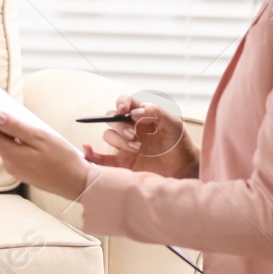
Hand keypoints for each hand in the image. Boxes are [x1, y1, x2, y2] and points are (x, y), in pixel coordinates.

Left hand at [0, 92, 88, 200]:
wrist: (77, 184)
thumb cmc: (63, 160)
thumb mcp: (41, 138)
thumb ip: (17, 127)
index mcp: (11, 154)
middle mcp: (9, 163)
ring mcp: (15, 168)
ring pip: (3, 142)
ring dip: (1, 127)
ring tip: (1, 108)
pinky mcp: (22, 169)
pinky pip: (11, 149)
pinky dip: (11, 136)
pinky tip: (17, 127)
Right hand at [82, 94, 197, 178]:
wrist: (184, 170)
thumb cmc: (180, 145)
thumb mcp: (174, 125)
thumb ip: (158, 113)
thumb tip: (137, 111)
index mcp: (140, 116)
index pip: (124, 104)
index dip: (121, 103)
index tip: (124, 109)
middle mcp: (129, 128)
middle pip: (112, 118)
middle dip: (120, 125)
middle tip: (134, 135)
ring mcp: (124, 146)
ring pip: (108, 135)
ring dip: (119, 140)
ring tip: (137, 148)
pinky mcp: (121, 164)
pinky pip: (100, 159)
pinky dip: (91, 155)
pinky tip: (88, 151)